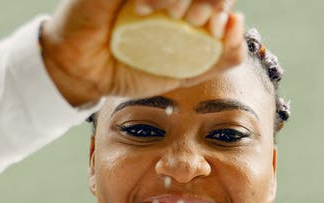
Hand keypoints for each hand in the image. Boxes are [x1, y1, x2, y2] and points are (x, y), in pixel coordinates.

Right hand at [41, 0, 247, 106]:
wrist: (85, 74)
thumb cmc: (131, 68)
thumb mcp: (184, 72)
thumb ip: (219, 57)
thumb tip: (238, 24)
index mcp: (184, 1)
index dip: (222, 4)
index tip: (215, 30)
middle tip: (198, 23)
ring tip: (173, 17)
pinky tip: (145, 10)